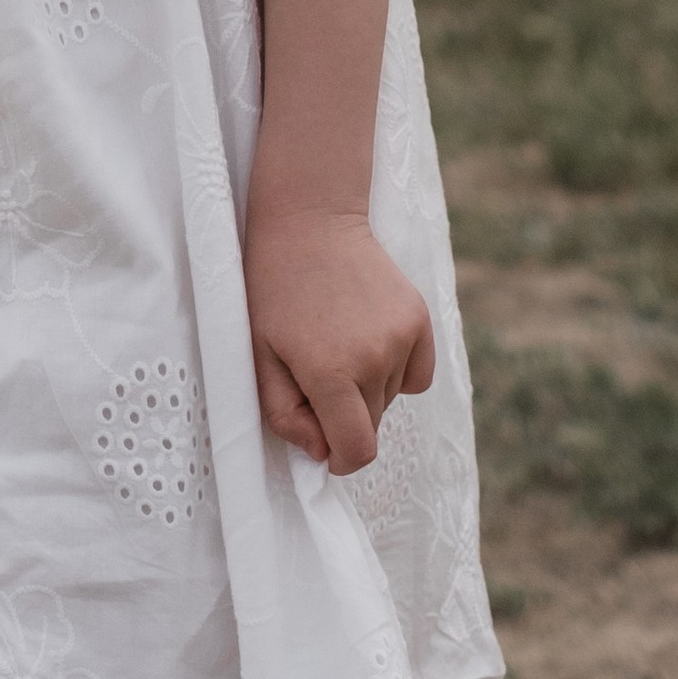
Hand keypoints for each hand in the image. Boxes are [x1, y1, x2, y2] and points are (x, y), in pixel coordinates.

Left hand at [243, 206, 435, 472]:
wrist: (310, 219)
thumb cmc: (273, 289)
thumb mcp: (258, 354)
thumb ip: (284, 414)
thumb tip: (322, 452)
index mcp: (330, 372)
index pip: (357, 451)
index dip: (339, 458)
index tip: (325, 444)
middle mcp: (374, 359)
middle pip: (371, 424)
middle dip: (346, 416)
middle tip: (316, 373)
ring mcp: (402, 337)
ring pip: (391, 398)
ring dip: (368, 389)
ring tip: (338, 342)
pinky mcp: (419, 318)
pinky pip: (417, 375)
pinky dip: (397, 371)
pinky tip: (370, 341)